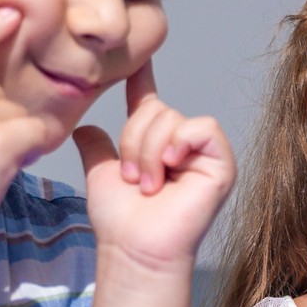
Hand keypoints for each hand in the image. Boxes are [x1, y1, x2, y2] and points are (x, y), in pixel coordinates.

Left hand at [75, 61, 235, 275]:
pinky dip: (181, 143)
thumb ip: (96, 148)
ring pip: (172, 119)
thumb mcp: (101, 174)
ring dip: (149, 152)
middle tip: (133, 178)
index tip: (136, 57)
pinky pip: (202, 129)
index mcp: (155, 144)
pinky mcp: (221, 164)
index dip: (142, 78)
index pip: (149, 101)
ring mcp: (203, 154)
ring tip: (148, 184)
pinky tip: (171, 166)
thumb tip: (85, 127)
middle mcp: (181, 145)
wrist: (135, 249)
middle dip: (134, 141)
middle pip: (156, 109)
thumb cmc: (121, 222)